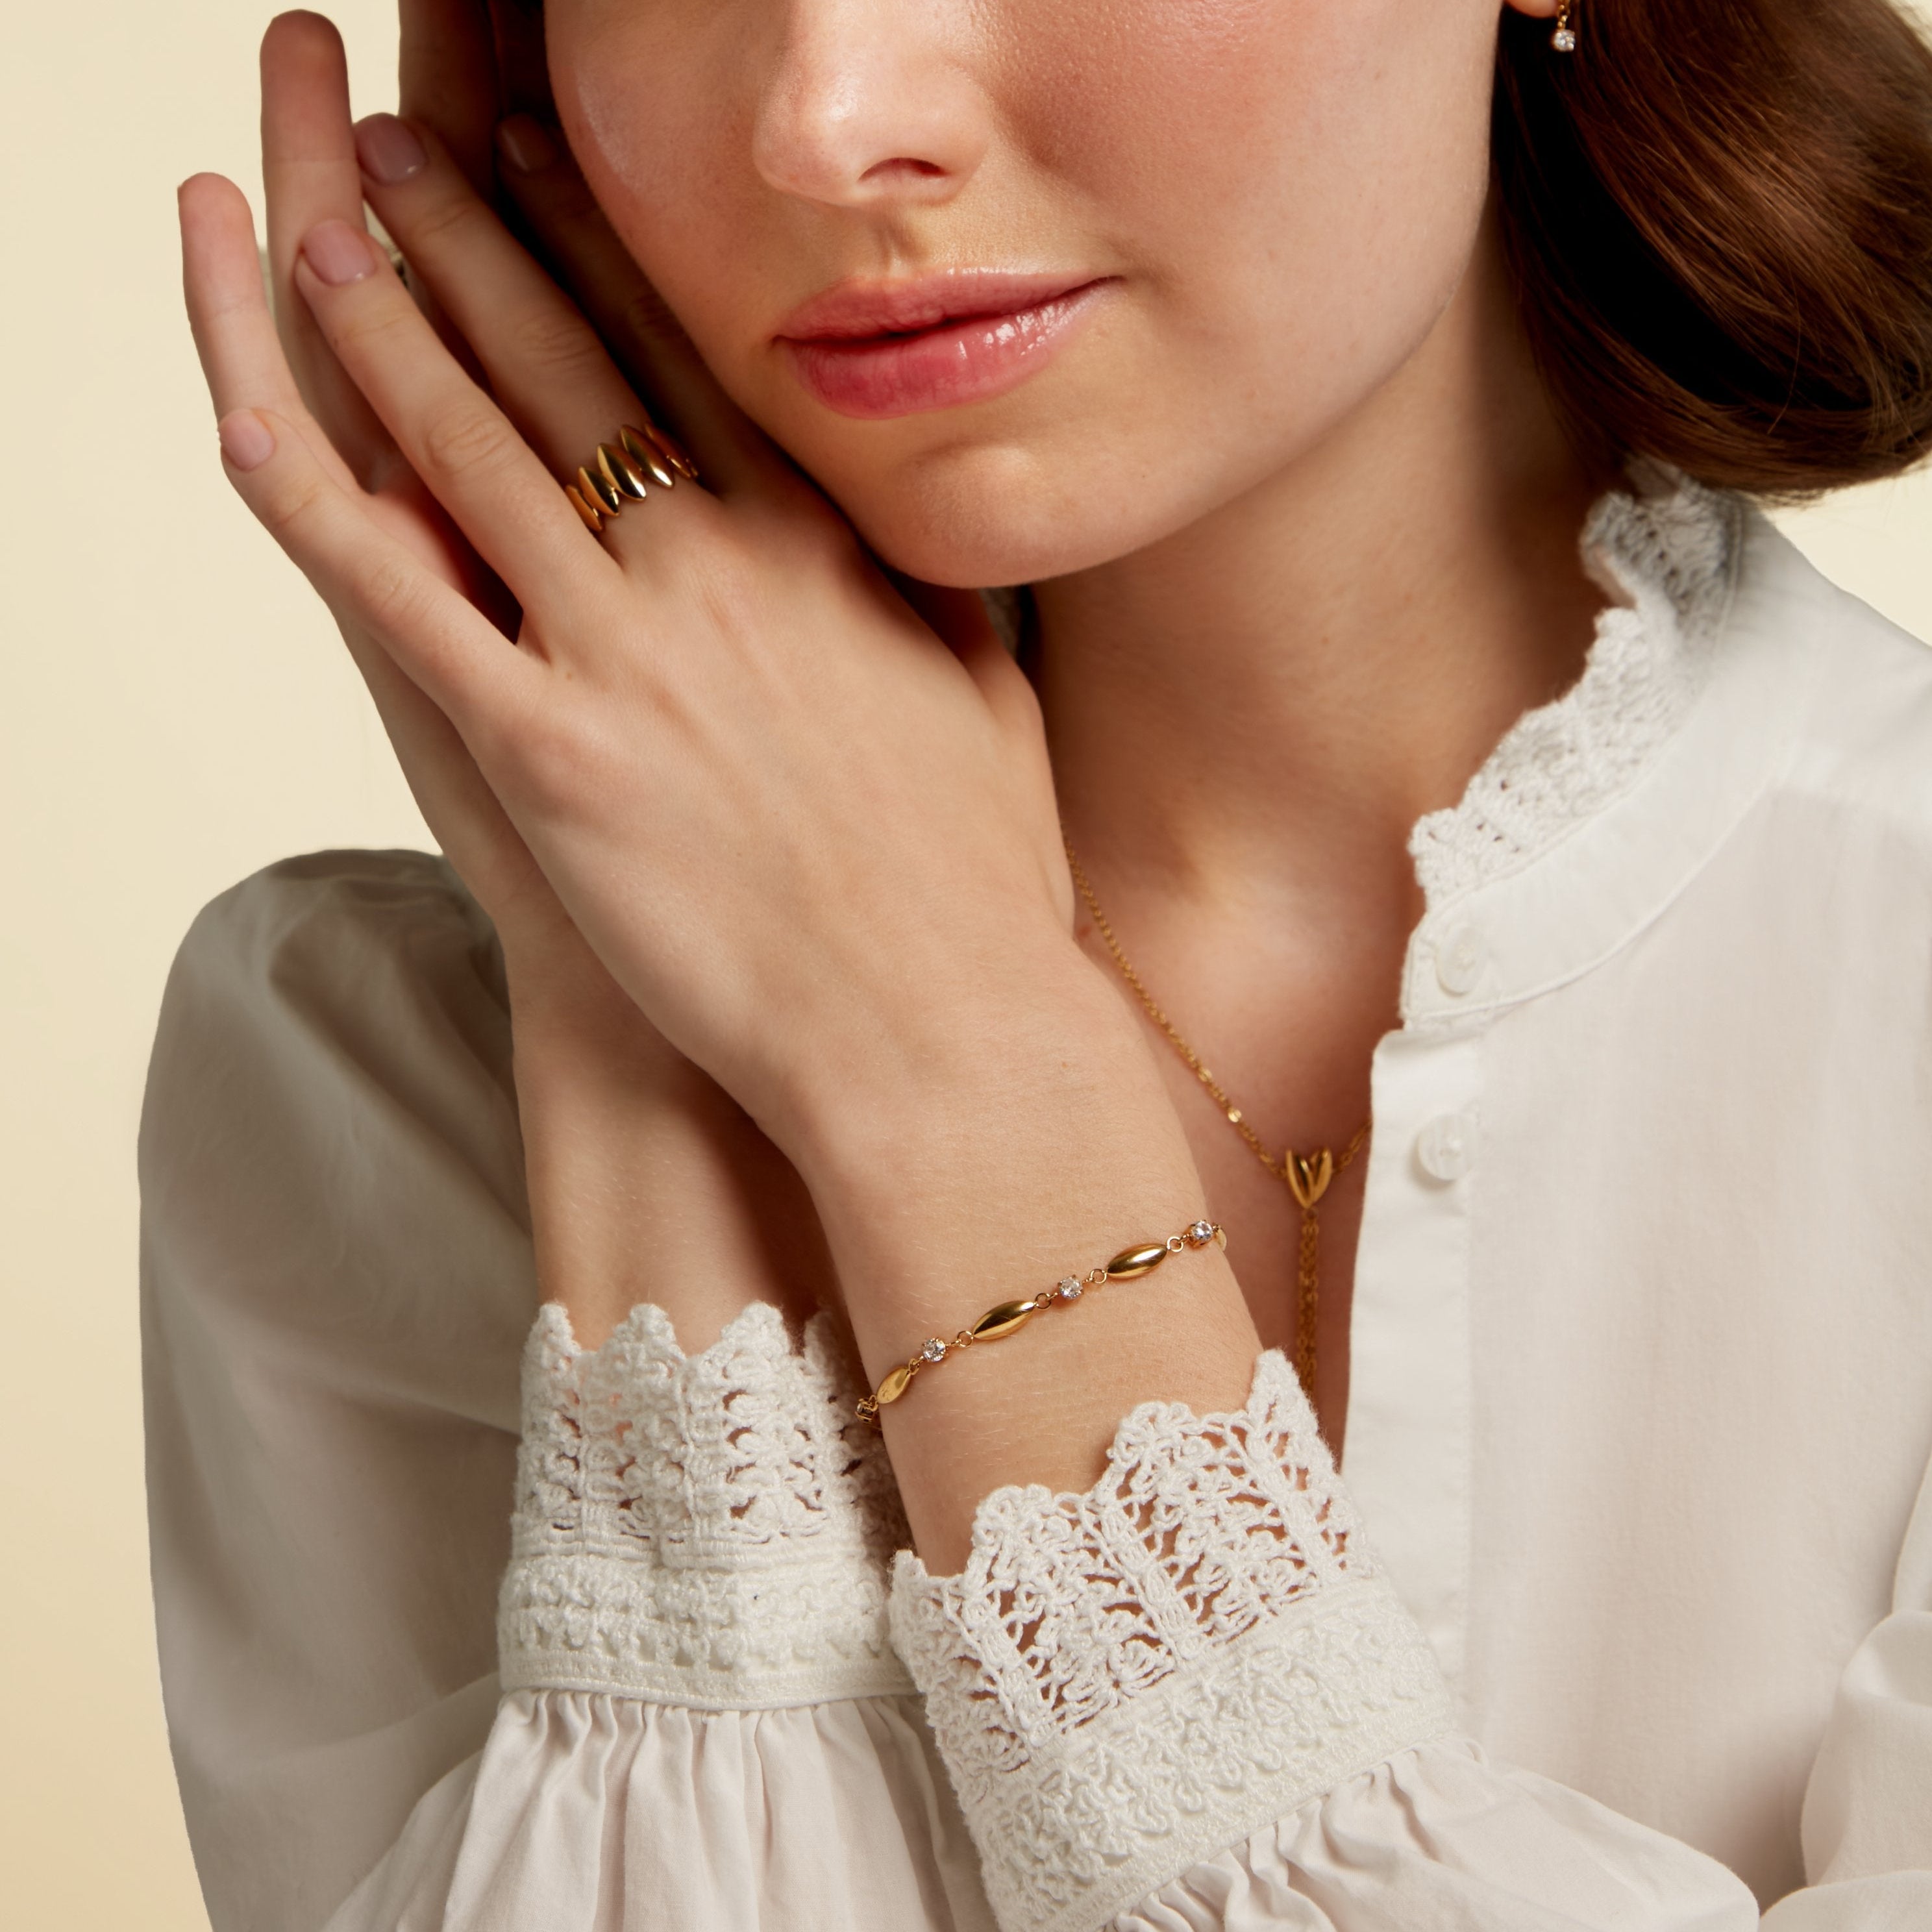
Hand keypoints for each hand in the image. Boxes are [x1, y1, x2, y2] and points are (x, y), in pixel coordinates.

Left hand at [183, 9, 1254, 1563]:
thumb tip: (914, 491)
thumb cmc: (979, 879)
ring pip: (471, 451)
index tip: (538, 143)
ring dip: (379, 325)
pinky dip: (320, 510)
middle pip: (565, 357)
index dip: (600, 229)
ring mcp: (629, 657)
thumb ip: (927, 572)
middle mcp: (719, 566)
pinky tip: (252, 427)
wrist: (948, 1030)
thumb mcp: (984, 688)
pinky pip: (405, 608)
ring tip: (310, 231)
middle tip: (388, 139)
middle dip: (465, 232)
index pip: (690, 340)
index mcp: (824, 542)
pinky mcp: (554, 760)